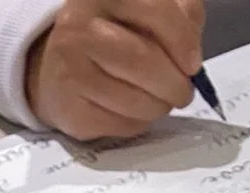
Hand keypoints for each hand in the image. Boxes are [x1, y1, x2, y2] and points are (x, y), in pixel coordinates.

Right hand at [25, 0, 206, 140]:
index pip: (155, 10)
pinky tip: (136, 111)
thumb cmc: (113, 34)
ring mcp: (70, 69)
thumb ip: (179, 15)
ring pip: (135, 100)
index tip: (192, 63)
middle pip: (144, 61)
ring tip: (160, 100)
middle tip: (183, 91)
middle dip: (174, 84)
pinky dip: (139, 123)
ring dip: (159, 107)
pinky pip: (121, 125)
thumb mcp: (147, 8)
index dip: (182, 39)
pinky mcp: (69, 109)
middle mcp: (80, 26)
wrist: (57, 65)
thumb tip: (191, 52)